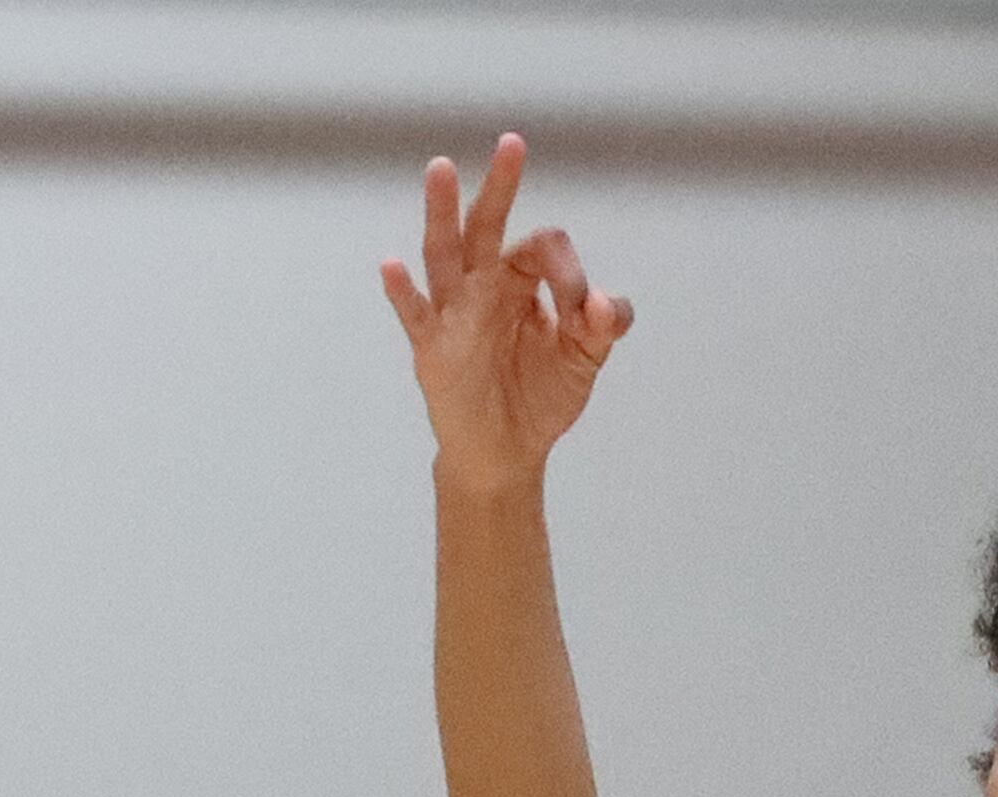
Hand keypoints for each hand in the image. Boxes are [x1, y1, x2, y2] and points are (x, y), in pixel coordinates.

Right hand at [379, 135, 632, 492]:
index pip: (542, 249)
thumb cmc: (540, 396)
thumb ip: (599, 328)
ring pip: (444, 253)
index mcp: (520, 282)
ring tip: (441, 169)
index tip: (587, 313)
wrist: (506, 452)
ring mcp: (454, 313)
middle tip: (513, 143)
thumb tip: (605, 303)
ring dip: (441, 212)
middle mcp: (483, 286)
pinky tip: (392, 266)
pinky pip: (416, 314)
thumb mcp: (582, 361)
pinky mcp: (432, 348)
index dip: (568, 272)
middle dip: (499, 188)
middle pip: (486, 227)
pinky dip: (403, 292)